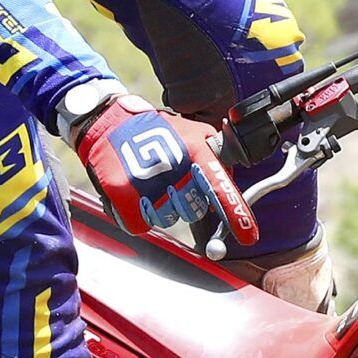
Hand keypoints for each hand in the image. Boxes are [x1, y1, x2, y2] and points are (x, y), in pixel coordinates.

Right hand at [69, 90, 258, 254]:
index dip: (236, 213)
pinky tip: (132, 194)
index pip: (219, 186)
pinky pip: (140, 225)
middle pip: (193, 211)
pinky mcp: (122, 191)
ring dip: (159, 207)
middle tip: (166, 179)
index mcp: (196, 149)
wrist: (109, 121)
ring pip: (166, 219)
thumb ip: (214, 159)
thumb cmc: (155, 131)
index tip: (249, 236)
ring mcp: (147, 179)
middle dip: (182, 201)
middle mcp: (174, 165)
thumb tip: (228, 187)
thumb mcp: (193, 133)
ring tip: (147, 180)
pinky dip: (137, 216)